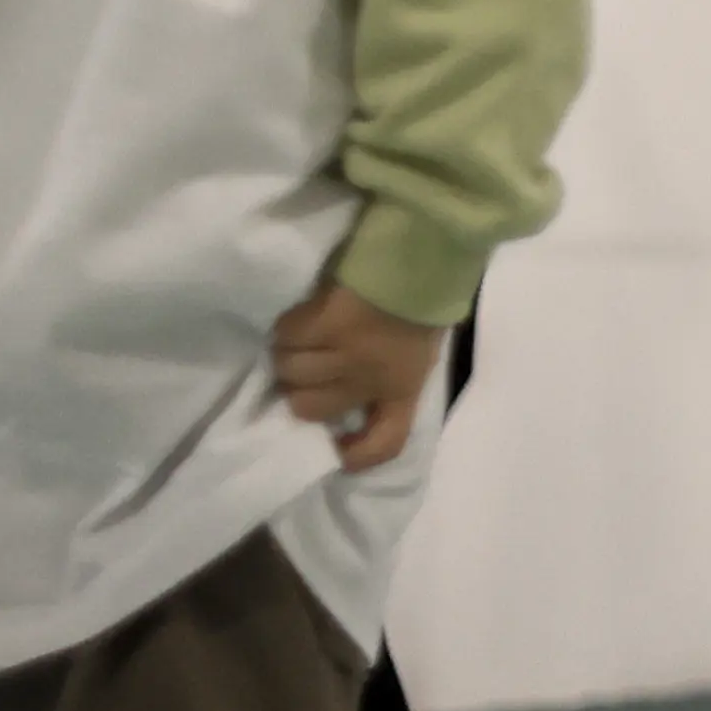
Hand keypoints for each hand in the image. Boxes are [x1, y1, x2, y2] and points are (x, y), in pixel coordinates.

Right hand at [273, 280, 444, 471]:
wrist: (424, 254)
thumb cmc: (422, 301)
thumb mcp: (416, 352)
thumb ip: (386, 381)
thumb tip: (333, 400)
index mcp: (406, 388)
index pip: (386, 444)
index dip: (357, 457)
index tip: (335, 452)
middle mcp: (373, 379)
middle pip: (307, 407)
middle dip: (297, 389)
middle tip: (303, 367)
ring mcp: (348, 352)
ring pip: (289, 370)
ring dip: (287, 354)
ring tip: (300, 337)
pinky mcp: (326, 321)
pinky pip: (286, 335)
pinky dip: (287, 327)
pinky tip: (301, 316)